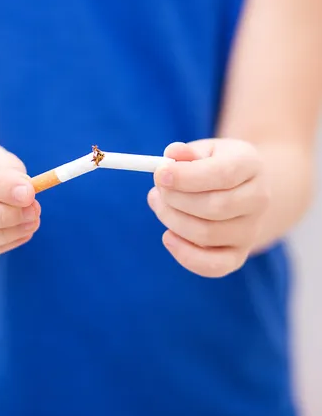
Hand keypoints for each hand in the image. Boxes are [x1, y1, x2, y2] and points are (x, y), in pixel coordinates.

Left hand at [148, 140, 270, 277]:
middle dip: (175, 199)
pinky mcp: (239, 255)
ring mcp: (250, 230)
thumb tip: (172, 154)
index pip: (222, 174)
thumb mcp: (203, 149)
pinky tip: (168, 236)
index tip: (160, 174)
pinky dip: (185, 255)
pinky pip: (213, 266)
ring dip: (172, 220)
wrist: (241, 188)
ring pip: (206, 234)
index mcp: (250, 164)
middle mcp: (258, 199)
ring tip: (159, 203)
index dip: (187, 177)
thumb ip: (186, 152)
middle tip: (157, 189)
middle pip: (214, 207)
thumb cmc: (214, 164)